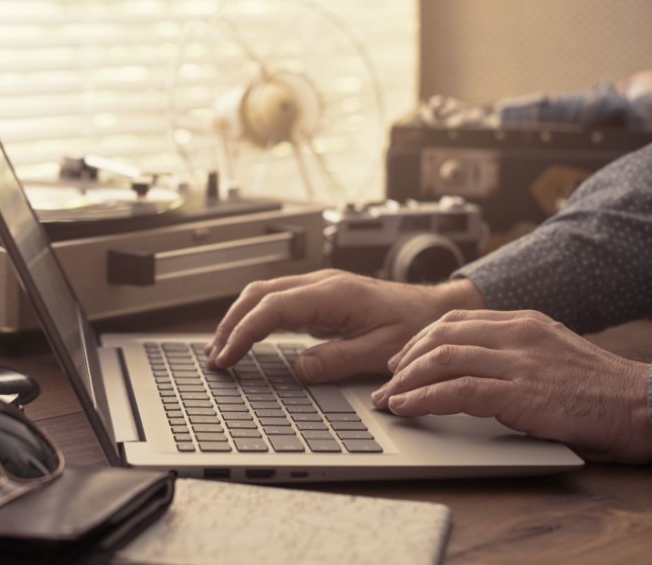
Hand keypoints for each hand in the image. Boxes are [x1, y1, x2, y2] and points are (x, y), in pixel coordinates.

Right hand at [206, 270, 484, 382]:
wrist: (437, 309)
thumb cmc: (415, 326)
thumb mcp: (381, 351)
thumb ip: (338, 359)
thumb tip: (298, 369)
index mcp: (332, 293)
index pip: (272, 308)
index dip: (244, 332)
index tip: (227, 356)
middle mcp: (320, 283)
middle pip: (258, 295)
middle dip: (230, 324)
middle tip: (214, 357)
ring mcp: (317, 287)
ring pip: (263, 294)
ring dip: (239, 319)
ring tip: (222, 350)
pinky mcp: (318, 296)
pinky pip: (276, 301)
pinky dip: (254, 318)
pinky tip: (246, 338)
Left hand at [371, 309, 651, 463]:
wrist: (639, 404)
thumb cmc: (597, 388)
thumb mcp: (551, 353)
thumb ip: (514, 351)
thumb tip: (474, 366)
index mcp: (522, 321)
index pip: (455, 320)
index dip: (420, 339)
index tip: (401, 358)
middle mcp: (515, 334)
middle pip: (440, 335)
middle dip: (405, 359)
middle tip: (386, 381)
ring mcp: (517, 361)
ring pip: (442, 358)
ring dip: (406, 380)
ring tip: (388, 398)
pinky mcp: (519, 393)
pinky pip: (457, 391)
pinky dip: (423, 398)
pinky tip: (406, 407)